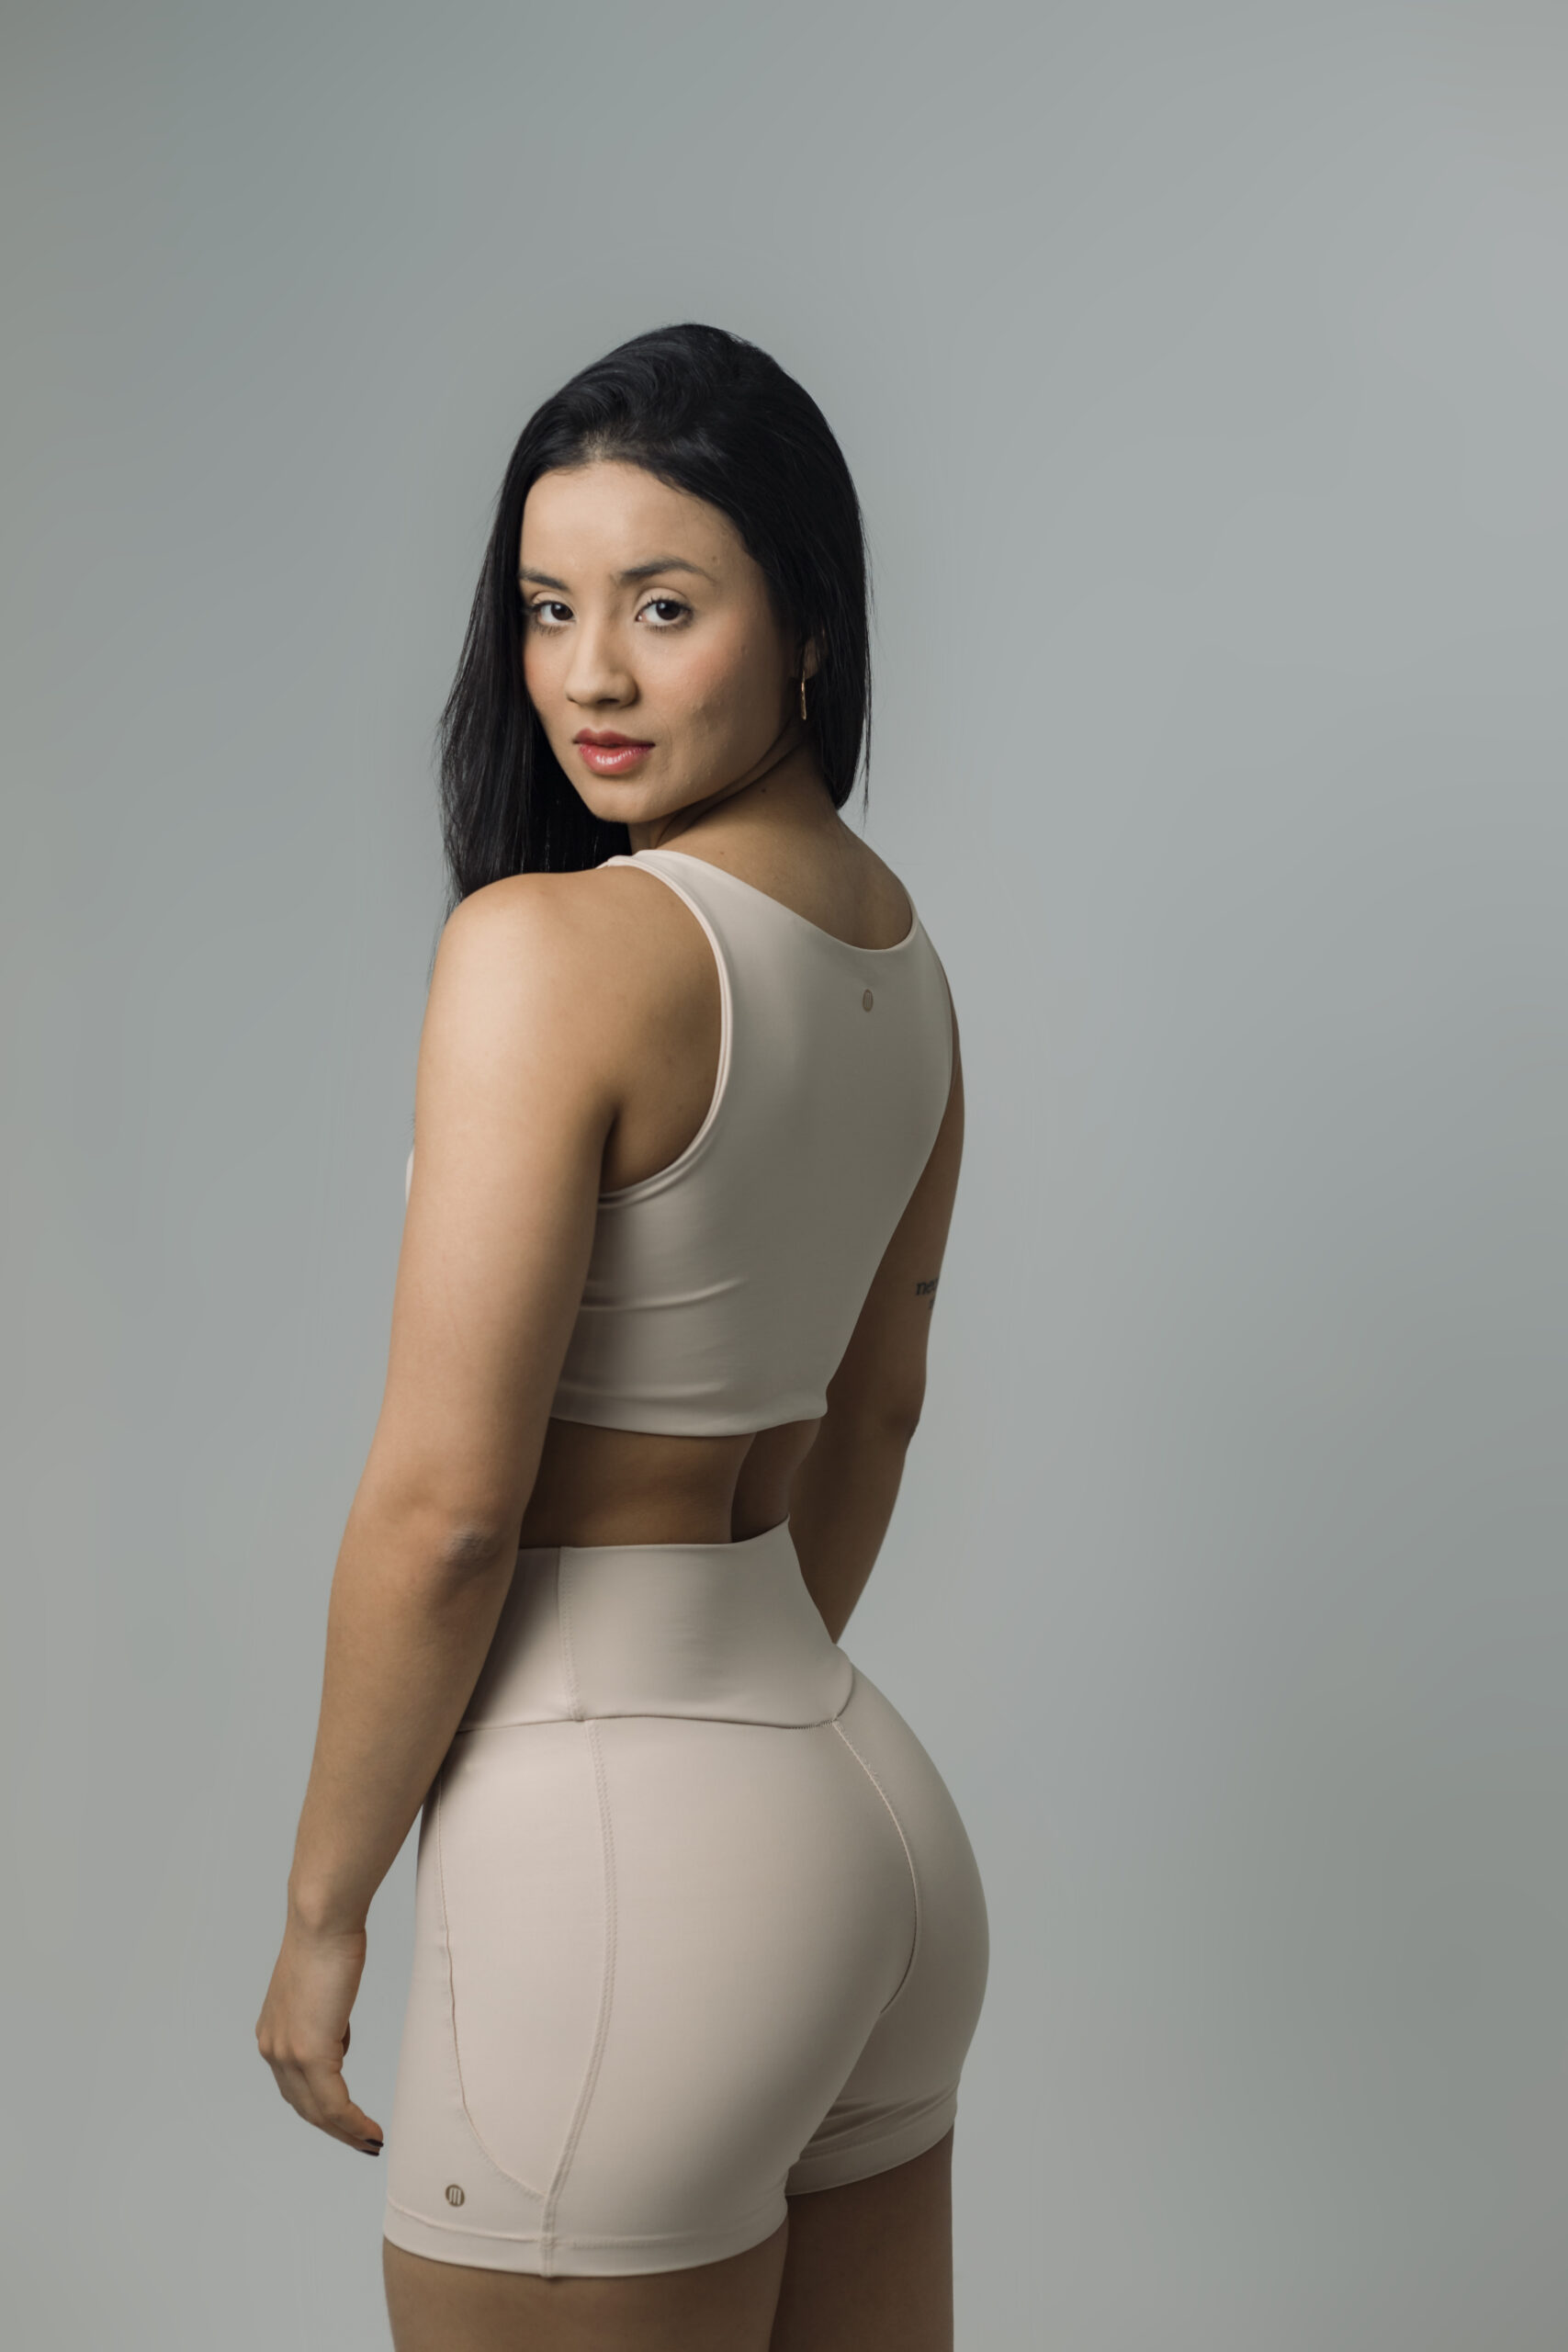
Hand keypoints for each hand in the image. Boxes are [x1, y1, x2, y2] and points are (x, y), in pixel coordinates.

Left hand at [256, 1915, 384, 2154]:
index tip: (347, 2122)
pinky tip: (371, 2130)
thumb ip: (323, 2018)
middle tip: (363, 2143)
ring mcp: (288, 2054)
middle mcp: (273, 2049)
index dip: (322, 2111)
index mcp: (273, 2035)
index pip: (295, 2088)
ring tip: (372, 2142)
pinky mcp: (309, 2053)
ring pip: (318, 2112)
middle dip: (335, 2131)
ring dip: (346, 2133)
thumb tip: (336, 2037)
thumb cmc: (328, 1940)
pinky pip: (334, 2103)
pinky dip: (353, 2123)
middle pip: (304, 2108)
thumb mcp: (321, 1989)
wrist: (322, 1919)